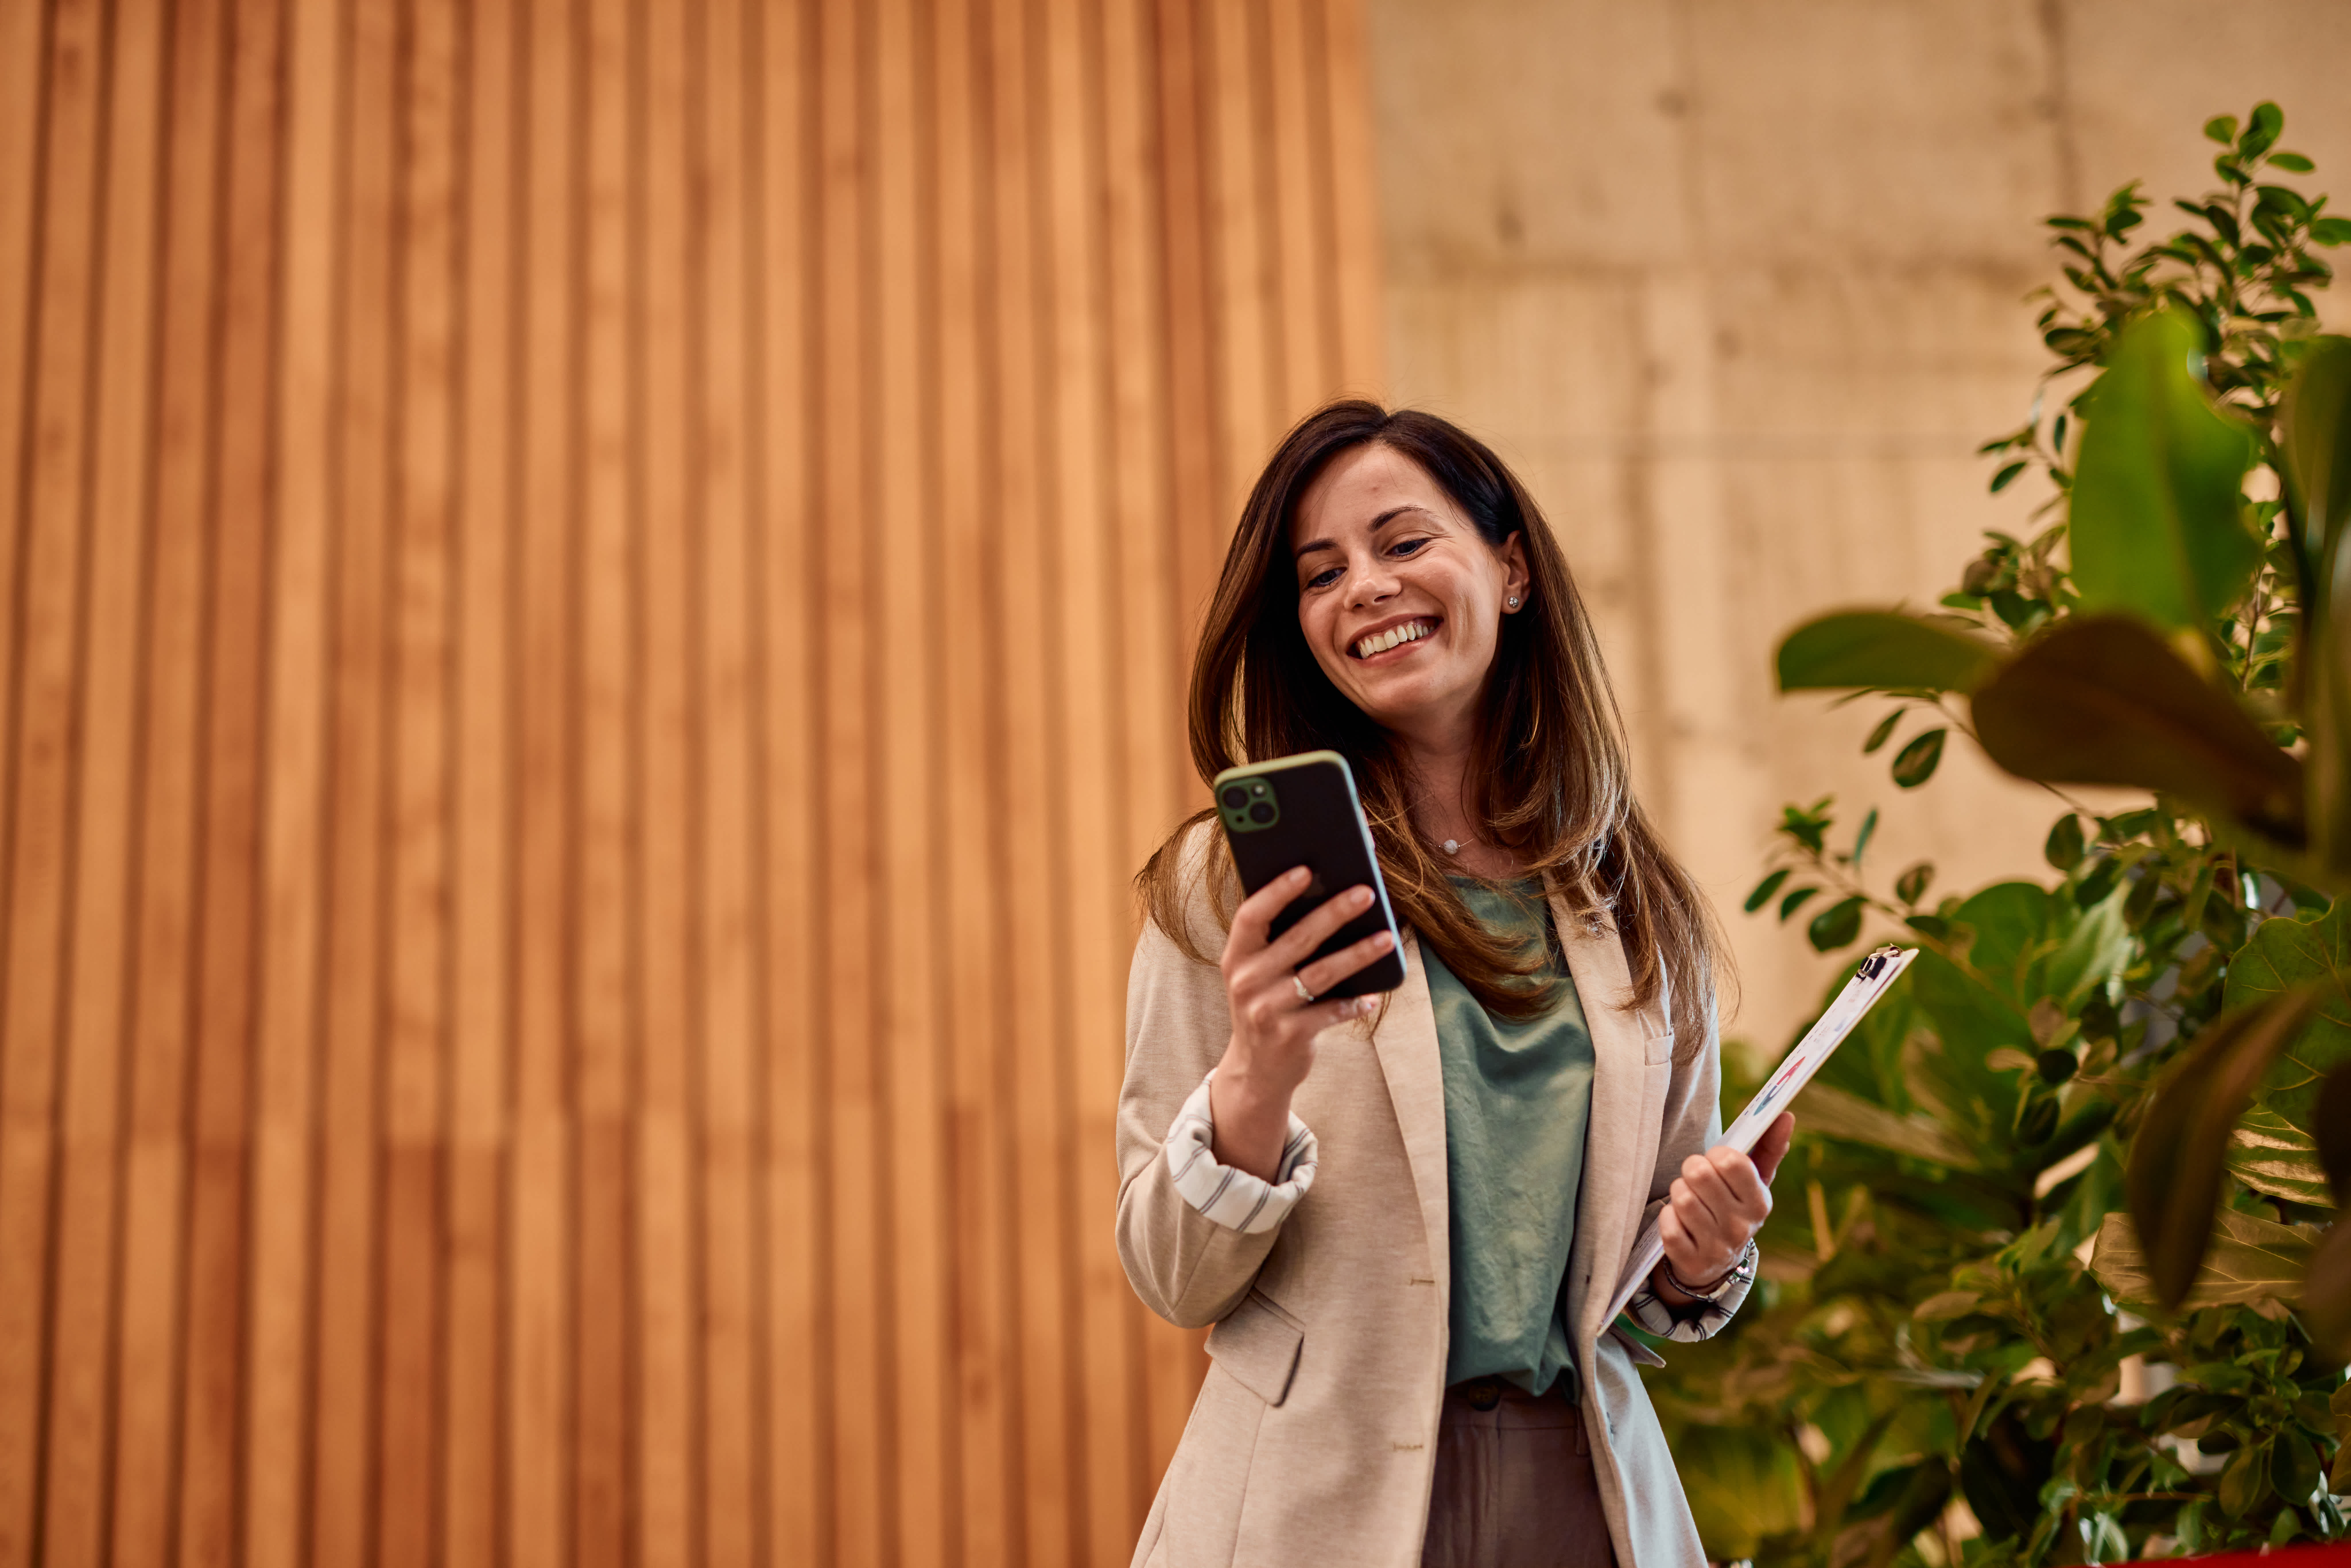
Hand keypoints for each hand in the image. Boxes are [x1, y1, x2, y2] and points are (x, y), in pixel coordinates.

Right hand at [1208, 866, 1395, 1180]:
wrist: (1256, 1070)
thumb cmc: (1266, 1004)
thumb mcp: (1258, 973)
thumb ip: (1277, 940)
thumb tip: (1328, 896)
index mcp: (1237, 956)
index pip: (1252, 915)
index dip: (1277, 891)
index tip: (1306, 869)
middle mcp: (1247, 981)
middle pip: (1296, 939)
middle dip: (1334, 912)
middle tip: (1367, 892)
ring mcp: (1267, 1010)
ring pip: (1320, 973)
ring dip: (1357, 953)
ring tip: (1387, 937)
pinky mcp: (1290, 1035)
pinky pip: (1330, 1012)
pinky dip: (1354, 1003)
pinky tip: (1374, 995)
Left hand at [1653, 1112, 1793, 1300]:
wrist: (1716, 1261)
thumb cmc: (1733, 1206)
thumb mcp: (1755, 1182)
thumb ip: (1769, 1147)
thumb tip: (1786, 1115)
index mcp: (1760, 1203)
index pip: (1731, 1161)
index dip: (1716, 1154)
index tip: (1716, 1161)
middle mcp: (1741, 1228)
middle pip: (1699, 1175)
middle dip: (1692, 1170)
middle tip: (1697, 1179)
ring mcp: (1717, 1247)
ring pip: (1682, 1198)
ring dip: (1678, 1192)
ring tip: (1689, 1198)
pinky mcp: (1691, 1261)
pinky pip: (1668, 1225)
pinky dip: (1667, 1217)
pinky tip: (1679, 1221)